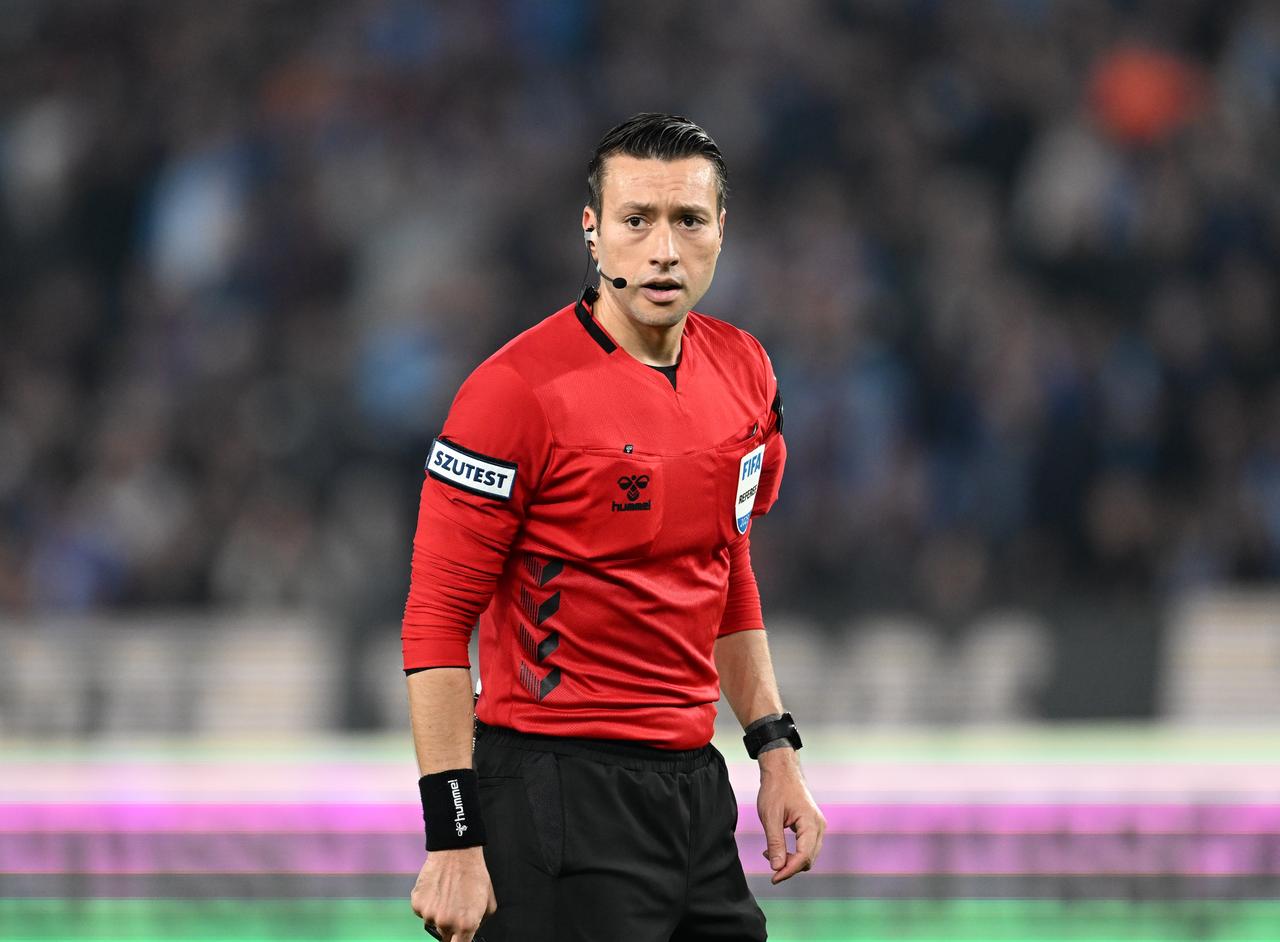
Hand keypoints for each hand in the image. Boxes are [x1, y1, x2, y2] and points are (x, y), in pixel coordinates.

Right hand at [410, 847, 495, 940]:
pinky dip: (427, 903)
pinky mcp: (417, 904)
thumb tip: (474, 929)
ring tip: (446, 893)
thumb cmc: (474, 874)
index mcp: (466, 925)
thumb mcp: (488, 901)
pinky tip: (437, 889)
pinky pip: (422, 911)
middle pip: (445, 935)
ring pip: (433, 922)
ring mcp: (429, 915)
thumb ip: (480, 921)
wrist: (456, 852)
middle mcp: (446, 923)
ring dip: (438, 913)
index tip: (459, 939)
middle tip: (455, 906)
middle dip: (450, 925)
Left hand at [756, 747, 825, 883]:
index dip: (789, 870)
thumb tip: (777, 868)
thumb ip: (775, 843)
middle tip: (769, 865)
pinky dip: (792, 852)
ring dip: (790, 860)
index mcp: (811, 823)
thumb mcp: (771, 817)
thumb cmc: (776, 789)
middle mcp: (819, 826)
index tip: (774, 878)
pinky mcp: (812, 826)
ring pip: (807, 855)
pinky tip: (776, 849)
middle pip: (808, 859)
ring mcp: (817, 826)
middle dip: (789, 866)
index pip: (804, 856)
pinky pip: (805, 847)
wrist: (782, 771)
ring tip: (769, 854)